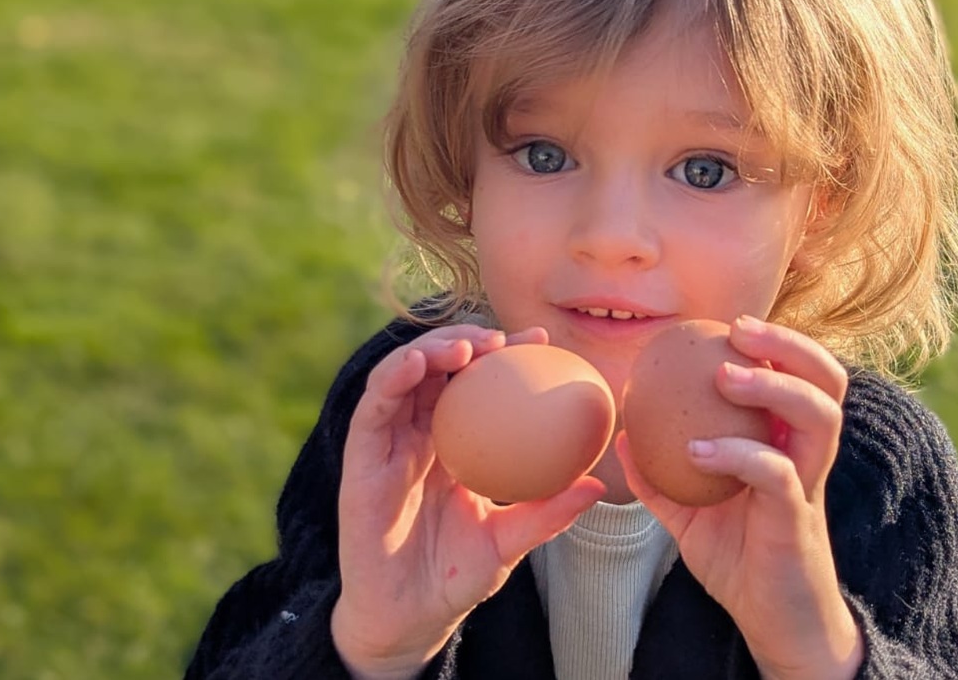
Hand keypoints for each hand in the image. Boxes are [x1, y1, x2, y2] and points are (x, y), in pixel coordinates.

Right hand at [331, 324, 604, 679]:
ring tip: (466, 346)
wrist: (409, 619)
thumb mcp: (510, 540)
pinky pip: (373, 409)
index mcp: (454, 443)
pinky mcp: (360, 458)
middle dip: (467, 339)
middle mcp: (419, 434)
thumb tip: (597, 487)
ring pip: (403, 375)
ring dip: (431, 349)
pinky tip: (418, 365)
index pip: (479, 384)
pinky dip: (392, 378)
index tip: (541, 340)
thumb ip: (547, 512)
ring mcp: (388, 443)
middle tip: (501, 337)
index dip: (506, 354)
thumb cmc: (456, 577)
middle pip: (439, 367)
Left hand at [618, 315, 862, 679]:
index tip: (727, 324)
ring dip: (774, 386)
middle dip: (789, 345)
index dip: (777, 342)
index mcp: (789, 443)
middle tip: (738, 330)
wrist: (772, 622)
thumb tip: (619, 433)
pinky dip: (738, 453)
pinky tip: (696, 451)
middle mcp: (807, 456)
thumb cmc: (738, 558)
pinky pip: (778, 474)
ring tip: (724, 375)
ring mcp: (808, 486)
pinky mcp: (796, 520)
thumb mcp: (689, 511)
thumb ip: (659, 473)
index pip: (802, 376)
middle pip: (827, 382)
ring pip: (819, 417)